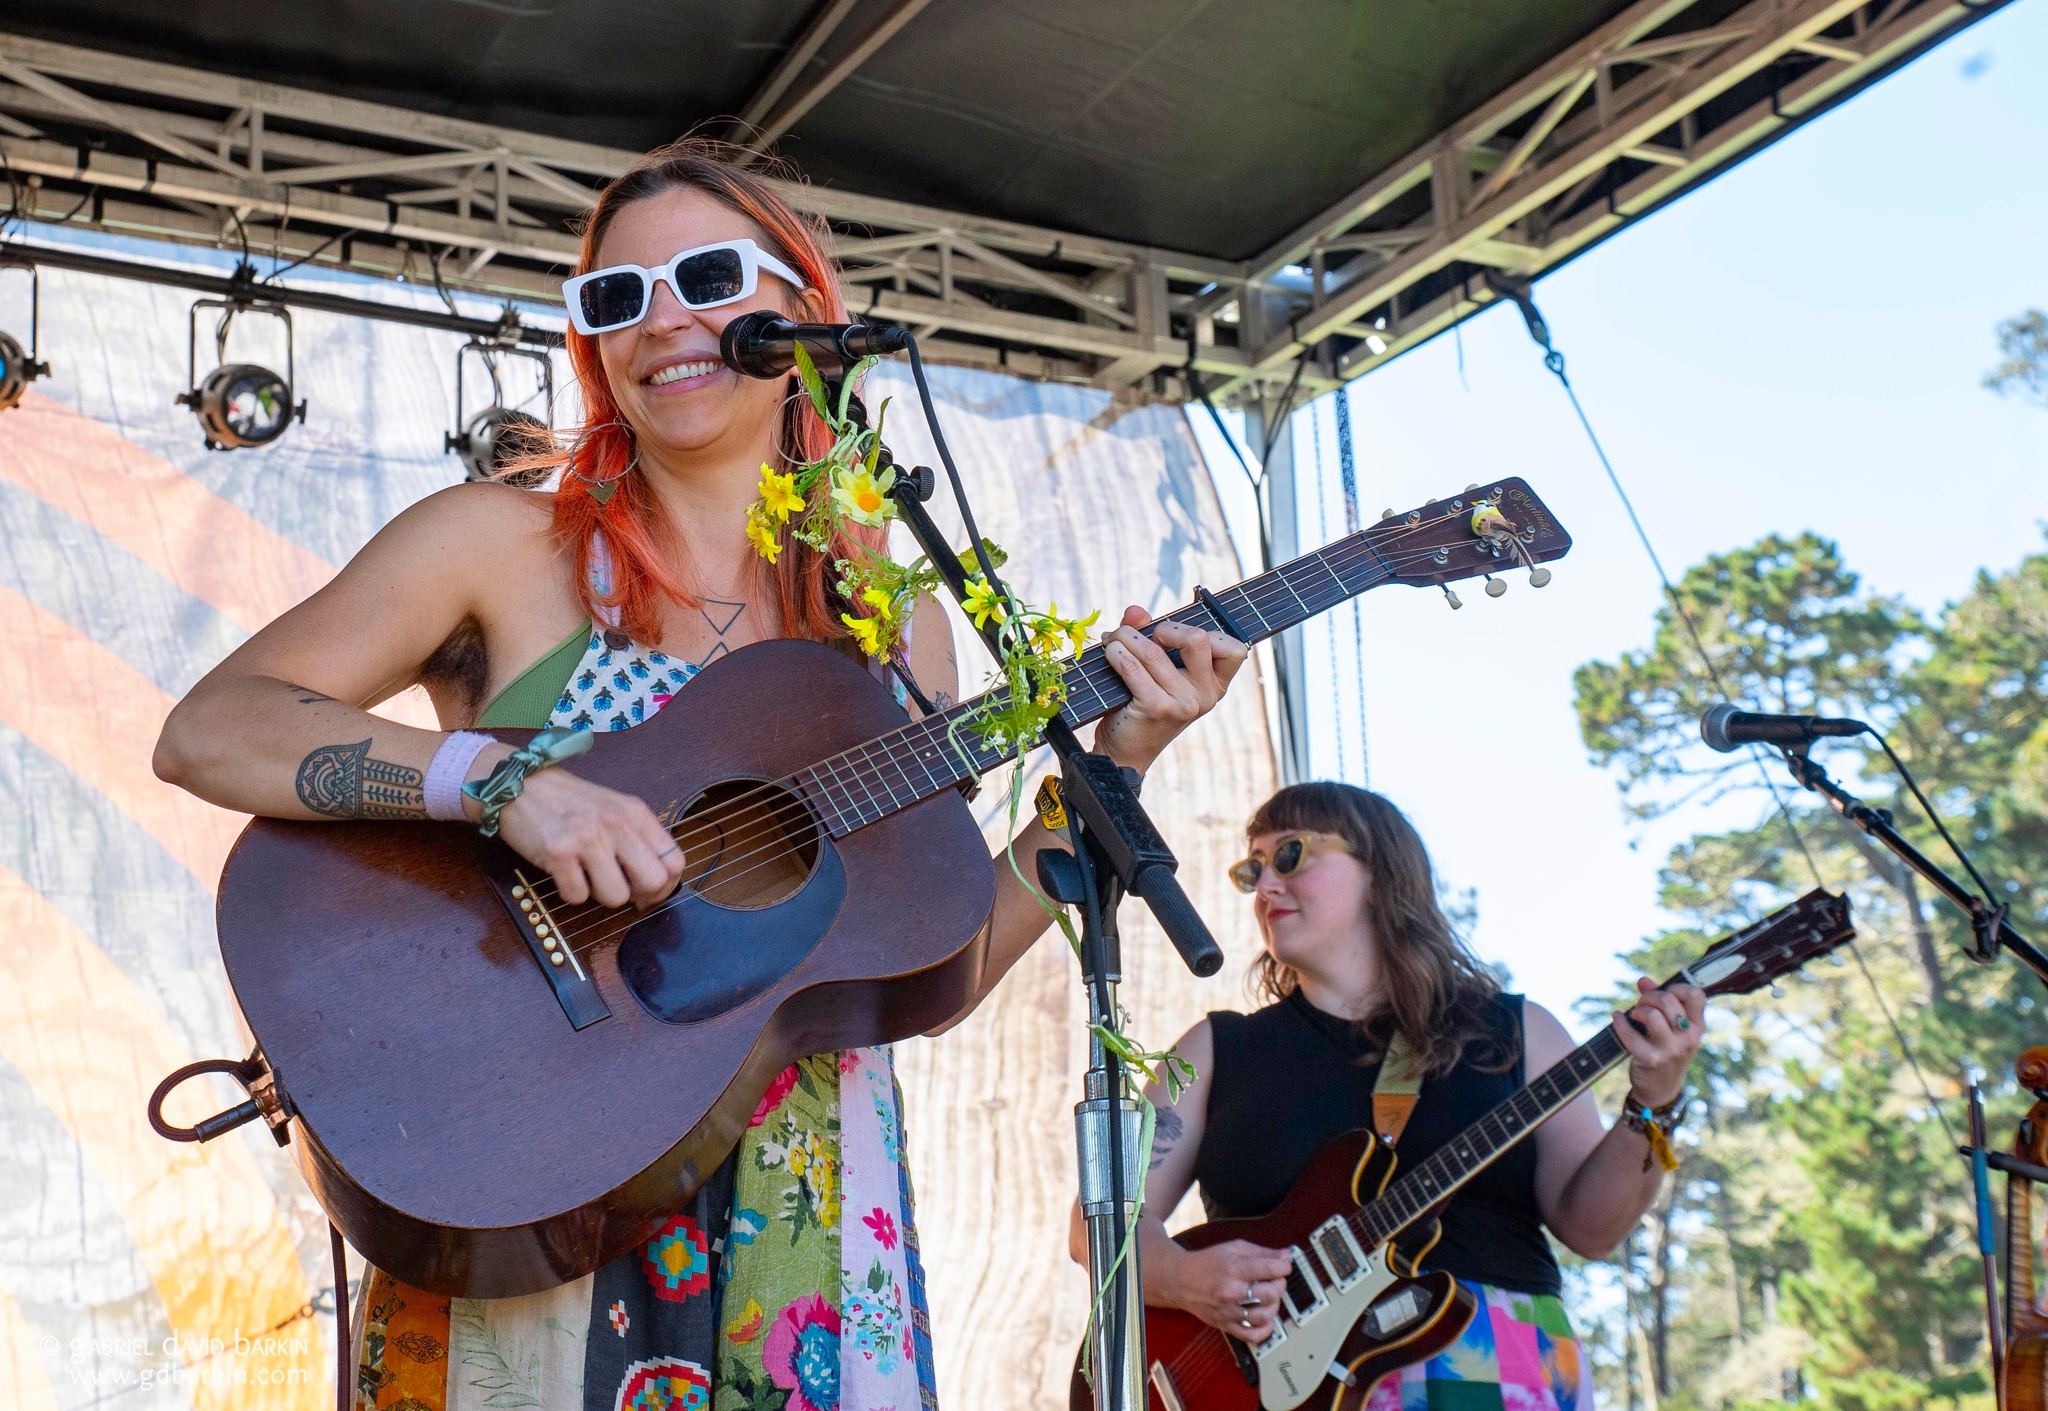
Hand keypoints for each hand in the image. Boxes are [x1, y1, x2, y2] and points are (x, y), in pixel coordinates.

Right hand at [480, 748, 686, 908]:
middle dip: (639, 896)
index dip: (665, 885)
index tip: (647, 888)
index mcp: (636, 813)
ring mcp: (587, 837)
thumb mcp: (614, 808)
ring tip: (587, 875)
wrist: (520, 784)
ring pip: (616, 896)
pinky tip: (564, 871)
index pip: (675, 862)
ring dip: (600, 895)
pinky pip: (577, 896)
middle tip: (620, 888)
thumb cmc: (569, 802)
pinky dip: (570, 891)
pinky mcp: (558, 852)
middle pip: (654, 882)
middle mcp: (616, 823)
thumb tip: (657, 884)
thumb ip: (638, 839)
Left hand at [1091, 608, 1248, 773]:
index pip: (1235, 649)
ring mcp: (1183, 704)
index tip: (1178, 639)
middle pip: (1198, 639)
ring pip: (1153, 650)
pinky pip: (1133, 666)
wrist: (1124, 751)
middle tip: (1146, 638)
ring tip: (1113, 640)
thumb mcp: (1156, 669)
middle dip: (1165, 628)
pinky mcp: (1156, 708)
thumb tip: (1136, 611)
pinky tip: (1109, 653)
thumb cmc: (1142, 704)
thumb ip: (1151, 634)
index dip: (1206, 633)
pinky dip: (1116, 653)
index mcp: (1215, 685)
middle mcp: (1206, 695)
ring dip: (1126, 637)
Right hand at [1158, 1239, 1292, 1343]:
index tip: (1284, 1266)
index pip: (1269, 1269)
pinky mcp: (1226, 1325)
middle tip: (1276, 1280)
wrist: (1180, 1280)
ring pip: (1265, 1315)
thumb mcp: (1232, 1248)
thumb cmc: (1206, 1263)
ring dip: (1274, 1305)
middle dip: (1280, 1285)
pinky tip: (1265, 1318)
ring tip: (1269, 1297)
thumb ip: (1261, 1252)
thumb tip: (1286, 1255)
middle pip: (1270, 1293)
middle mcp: (1231, 1291)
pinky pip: (1252, 1335)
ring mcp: (1229, 1311)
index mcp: (1233, 1269)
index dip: (1284, 1267)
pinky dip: (1265, 1330)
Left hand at [1613, 978, 1705, 1107]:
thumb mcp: (1670, 1028)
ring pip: (1651, 1014)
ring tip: (1634, 1016)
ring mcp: (1671, 1050)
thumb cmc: (1665, 1051)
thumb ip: (1659, 1001)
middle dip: (1648, 997)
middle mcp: (1689, 1037)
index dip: (1676, 987)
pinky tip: (1617, 1018)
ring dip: (1637, 1011)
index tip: (1664, 993)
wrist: (1660, 1089)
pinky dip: (1619, 1023)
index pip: (1695, 994)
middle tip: (1641, 1005)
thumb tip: (1643, 980)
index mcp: (1698, 1026)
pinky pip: (1630, 1033)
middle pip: (1667, 1000)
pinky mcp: (1651, 1059)